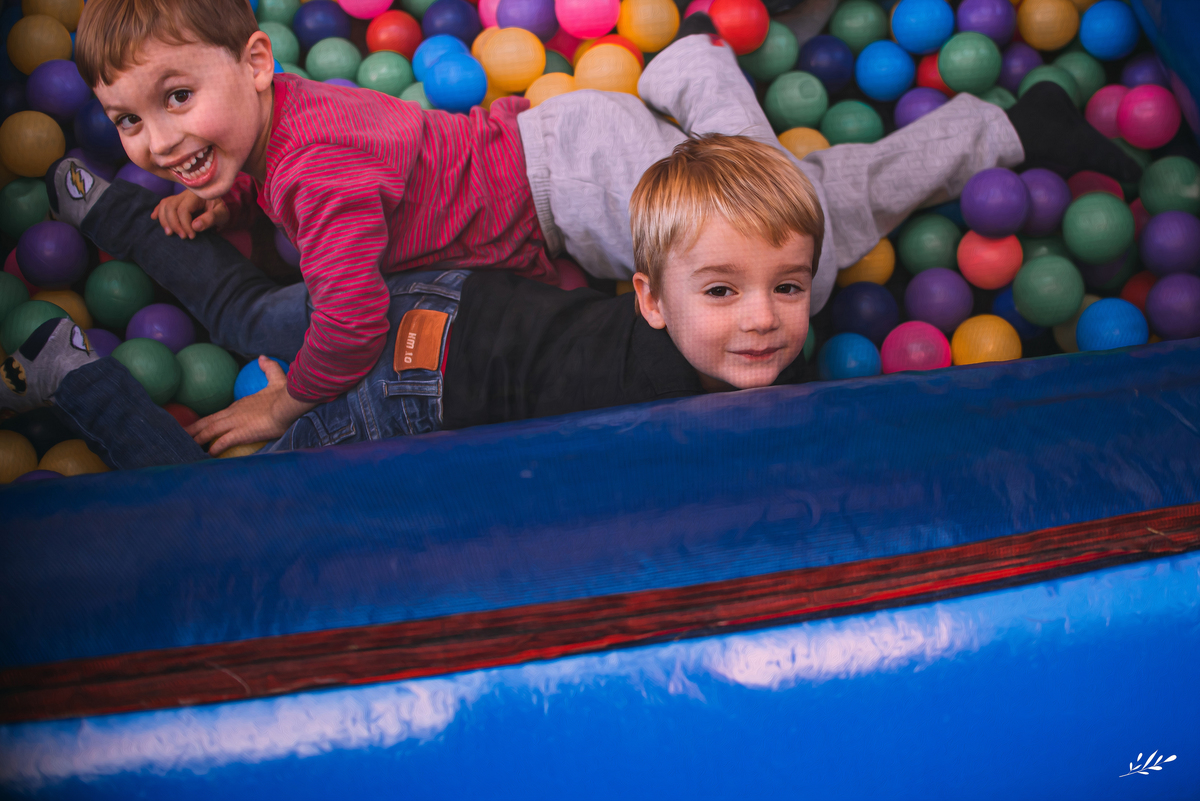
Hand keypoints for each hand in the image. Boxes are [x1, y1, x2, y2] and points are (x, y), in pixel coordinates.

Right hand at [151, 190, 230, 238]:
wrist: (219, 207)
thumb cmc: (220, 211)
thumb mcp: (221, 215)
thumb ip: (210, 219)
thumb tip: (195, 226)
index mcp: (196, 195)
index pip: (184, 209)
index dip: (185, 224)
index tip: (192, 236)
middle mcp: (185, 194)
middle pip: (170, 206)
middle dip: (173, 224)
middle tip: (183, 237)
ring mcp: (178, 197)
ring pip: (164, 205)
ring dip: (164, 220)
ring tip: (170, 233)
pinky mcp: (175, 202)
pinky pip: (162, 204)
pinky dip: (157, 211)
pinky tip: (153, 218)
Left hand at [186, 356, 315, 454]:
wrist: (286, 406)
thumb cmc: (283, 395)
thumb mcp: (277, 379)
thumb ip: (268, 368)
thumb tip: (262, 357)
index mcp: (239, 404)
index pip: (218, 414)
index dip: (206, 421)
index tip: (199, 427)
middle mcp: (233, 413)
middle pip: (208, 422)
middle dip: (194, 429)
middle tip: (181, 436)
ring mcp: (235, 423)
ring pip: (210, 431)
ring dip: (198, 439)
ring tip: (188, 447)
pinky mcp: (240, 433)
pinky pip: (223, 442)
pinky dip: (214, 448)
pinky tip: (209, 455)